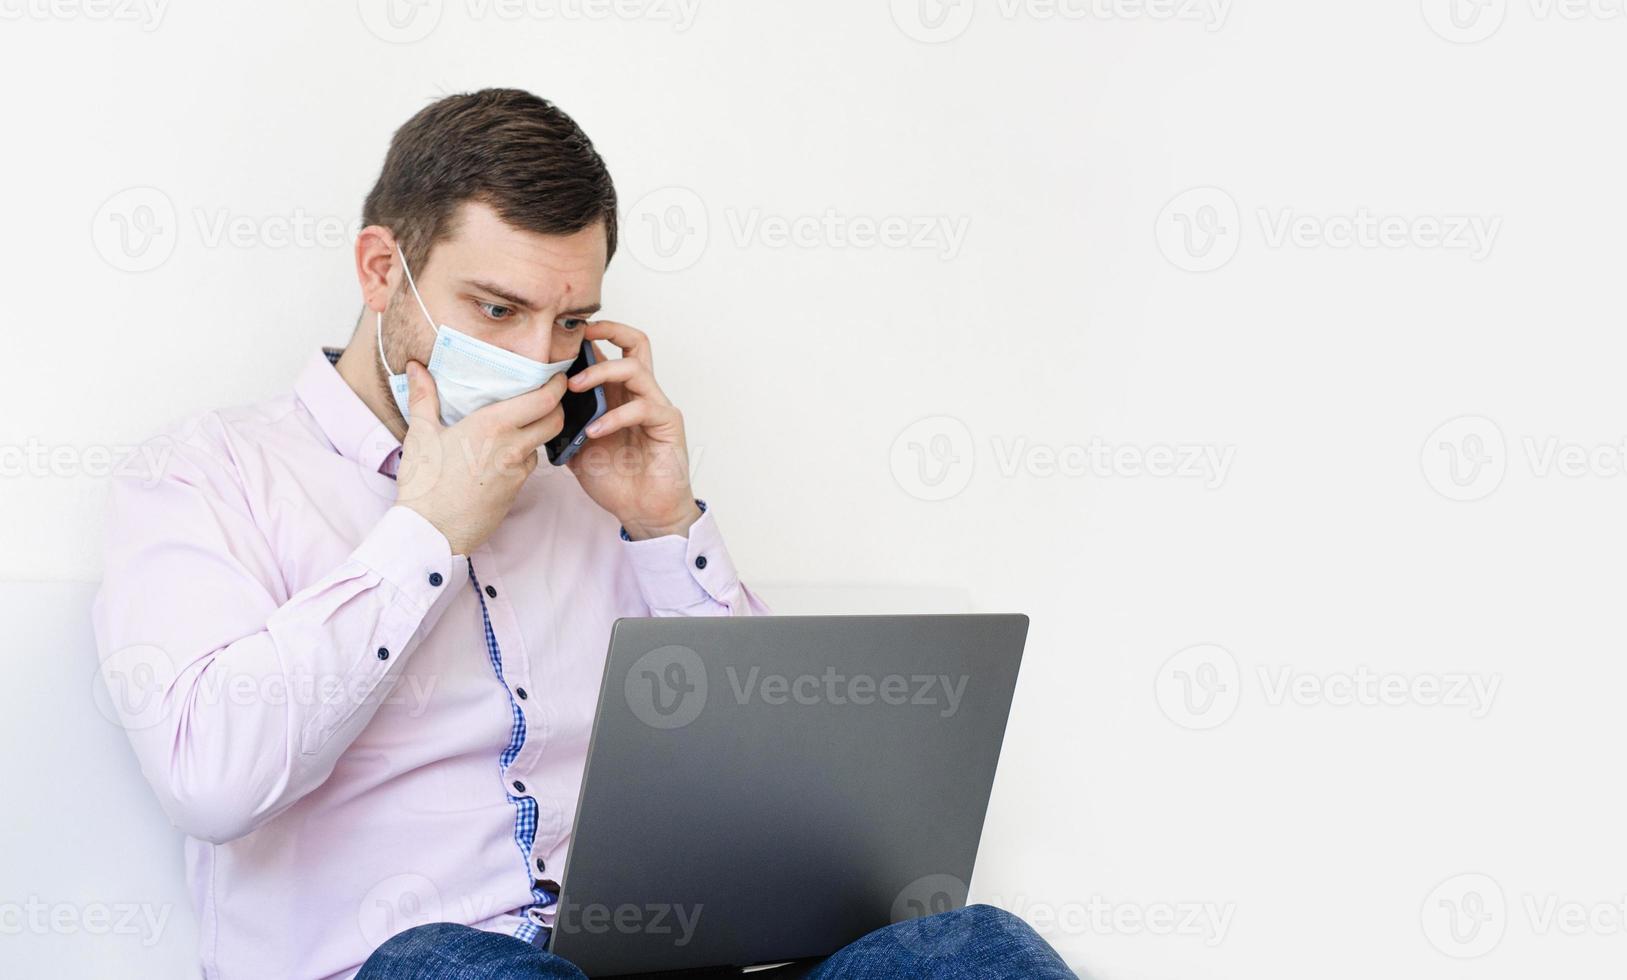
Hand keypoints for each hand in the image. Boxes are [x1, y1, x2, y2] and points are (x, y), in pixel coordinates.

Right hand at [395, 362, 566, 554]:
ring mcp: (518, 472)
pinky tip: (504, 451)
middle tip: (546, 395)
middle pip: (554, 420)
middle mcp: (513, 447)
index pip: (544, 400)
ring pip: (542, 444)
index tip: (556, 375)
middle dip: (556, 405)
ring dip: (538, 431)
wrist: (431, 532)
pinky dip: (523, 454)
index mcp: (493, 426)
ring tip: (521, 421)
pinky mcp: (516, 491)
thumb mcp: (421, 434)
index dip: (556, 385)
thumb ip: (424, 397)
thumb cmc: (424, 482)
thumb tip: (417, 367)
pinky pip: (527, 466)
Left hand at [565, 321, 700, 539]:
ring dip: (600, 372)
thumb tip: (537, 403)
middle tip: (577, 337)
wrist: (644, 511)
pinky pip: (642, 407)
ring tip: (574, 388)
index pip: (610, 352)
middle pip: (635, 342)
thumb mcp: (578, 448)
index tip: (561, 337)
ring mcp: (656, 406)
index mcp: (618, 395)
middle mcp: (639, 394)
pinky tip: (594, 431)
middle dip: (608, 329)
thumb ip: (565, 422)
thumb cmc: (616, 480)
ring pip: (634, 367)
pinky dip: (614, 416)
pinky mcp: (668, 423)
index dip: (590, 338)